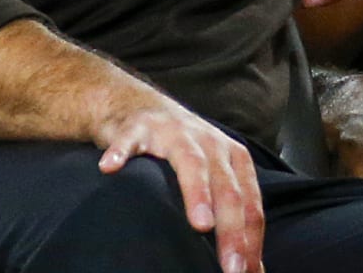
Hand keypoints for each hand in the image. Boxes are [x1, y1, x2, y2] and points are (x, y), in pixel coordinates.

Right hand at [96, 92, 264, 272]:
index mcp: (232, 158)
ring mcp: (174, 133)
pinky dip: (120, 152)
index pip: (249, 202)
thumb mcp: (214, 177)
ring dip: (198, 194)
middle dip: (232, 230)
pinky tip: (110, 168)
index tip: (248, 272)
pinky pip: (129, 140)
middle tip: (233, 265)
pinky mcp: (138, 127)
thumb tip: (252, 266)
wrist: (141, 107)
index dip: (250, 237)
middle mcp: (210, 143)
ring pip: (191, 163)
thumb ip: (231, 214)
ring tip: (201, 225)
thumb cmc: (183, 152)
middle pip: (228, 189)